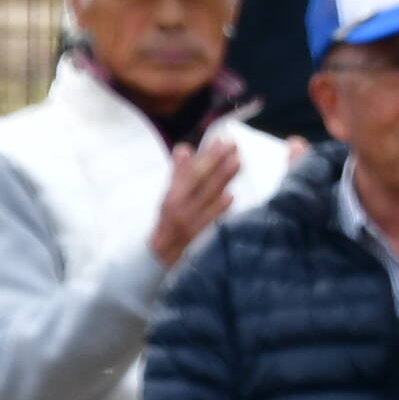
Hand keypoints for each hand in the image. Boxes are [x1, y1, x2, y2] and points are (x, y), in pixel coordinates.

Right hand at [147, 135, 243, 270]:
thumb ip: (179, 173)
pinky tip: (230, 198)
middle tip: (235, 146)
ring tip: (237, 162)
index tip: (222, 140)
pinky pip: (210, 222)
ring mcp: (190, 224)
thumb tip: (184, 148)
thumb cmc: (169, 223)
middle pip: (201, 181)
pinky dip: (219, 210)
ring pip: (207, 198)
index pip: (192, 172)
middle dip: (218, 162)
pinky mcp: (199, 239)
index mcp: (173, 196)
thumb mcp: (169, 197)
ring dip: (222, 180)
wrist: (160, 259)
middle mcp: (180, 208)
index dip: (207, 156)